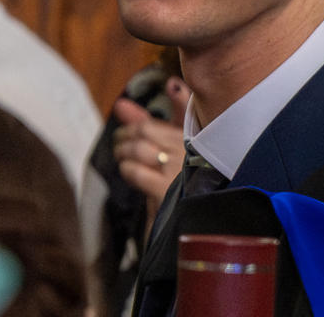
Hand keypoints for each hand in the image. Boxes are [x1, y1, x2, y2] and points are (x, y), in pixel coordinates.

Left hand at [112, 76, 190, 219]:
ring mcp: (182, 172)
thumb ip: (145, 123)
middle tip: (120, 139)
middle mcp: (196, 154)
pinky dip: (128, 169)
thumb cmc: (174, 183)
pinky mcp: (168, 192)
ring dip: (124, 150)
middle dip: (128, 132)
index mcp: (202, 141)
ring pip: (140, 148)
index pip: (187, 110)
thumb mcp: (165, 151)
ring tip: (122, 154)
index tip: (133, 103)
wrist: (188, 225)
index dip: (172, 98)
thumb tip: (121, 104)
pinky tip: (130, 171)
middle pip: (149, 129)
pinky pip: (137, 171)